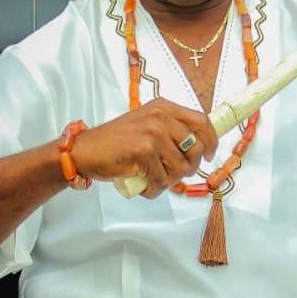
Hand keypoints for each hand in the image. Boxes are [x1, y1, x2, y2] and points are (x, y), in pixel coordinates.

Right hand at [71, 98, 217, 197]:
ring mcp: (153, 134)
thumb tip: (199, 146)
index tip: (209, 155)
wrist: (85, 149)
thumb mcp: (147, 123)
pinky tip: (146, 186)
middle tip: (174, 173)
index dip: (211, 141)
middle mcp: (161, 117)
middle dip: (189, 167)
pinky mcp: (143, 152)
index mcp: (164, 108)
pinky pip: (162, 179)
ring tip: (155, 179)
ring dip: (170, 180)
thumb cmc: (116, 140)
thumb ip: (171, 129)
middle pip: (196, 148)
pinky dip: (155, 189)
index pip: (202, 122)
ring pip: (181, 167)